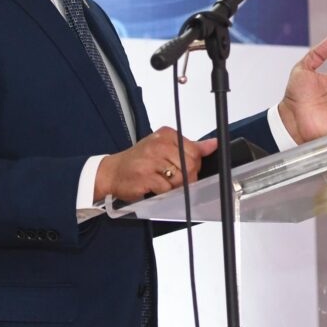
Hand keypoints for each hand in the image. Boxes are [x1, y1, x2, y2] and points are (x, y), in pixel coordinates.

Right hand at [94, 127, 218, 201]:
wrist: (113, 171)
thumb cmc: (140, 160)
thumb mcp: (165, 147)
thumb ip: (191, 147)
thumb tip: (214, 144)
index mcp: (167, 135)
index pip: (195, 151)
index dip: (194, 165)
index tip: (185, 169)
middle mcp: (159, 144)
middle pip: (190, 165)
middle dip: (186, 177)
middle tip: (173, 179)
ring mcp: (151, 160)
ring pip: (180, 177)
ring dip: (174, 186)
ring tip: (162, 182)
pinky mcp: (145, 176)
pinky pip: (167, 188)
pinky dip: (163, 192)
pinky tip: (155, 186)